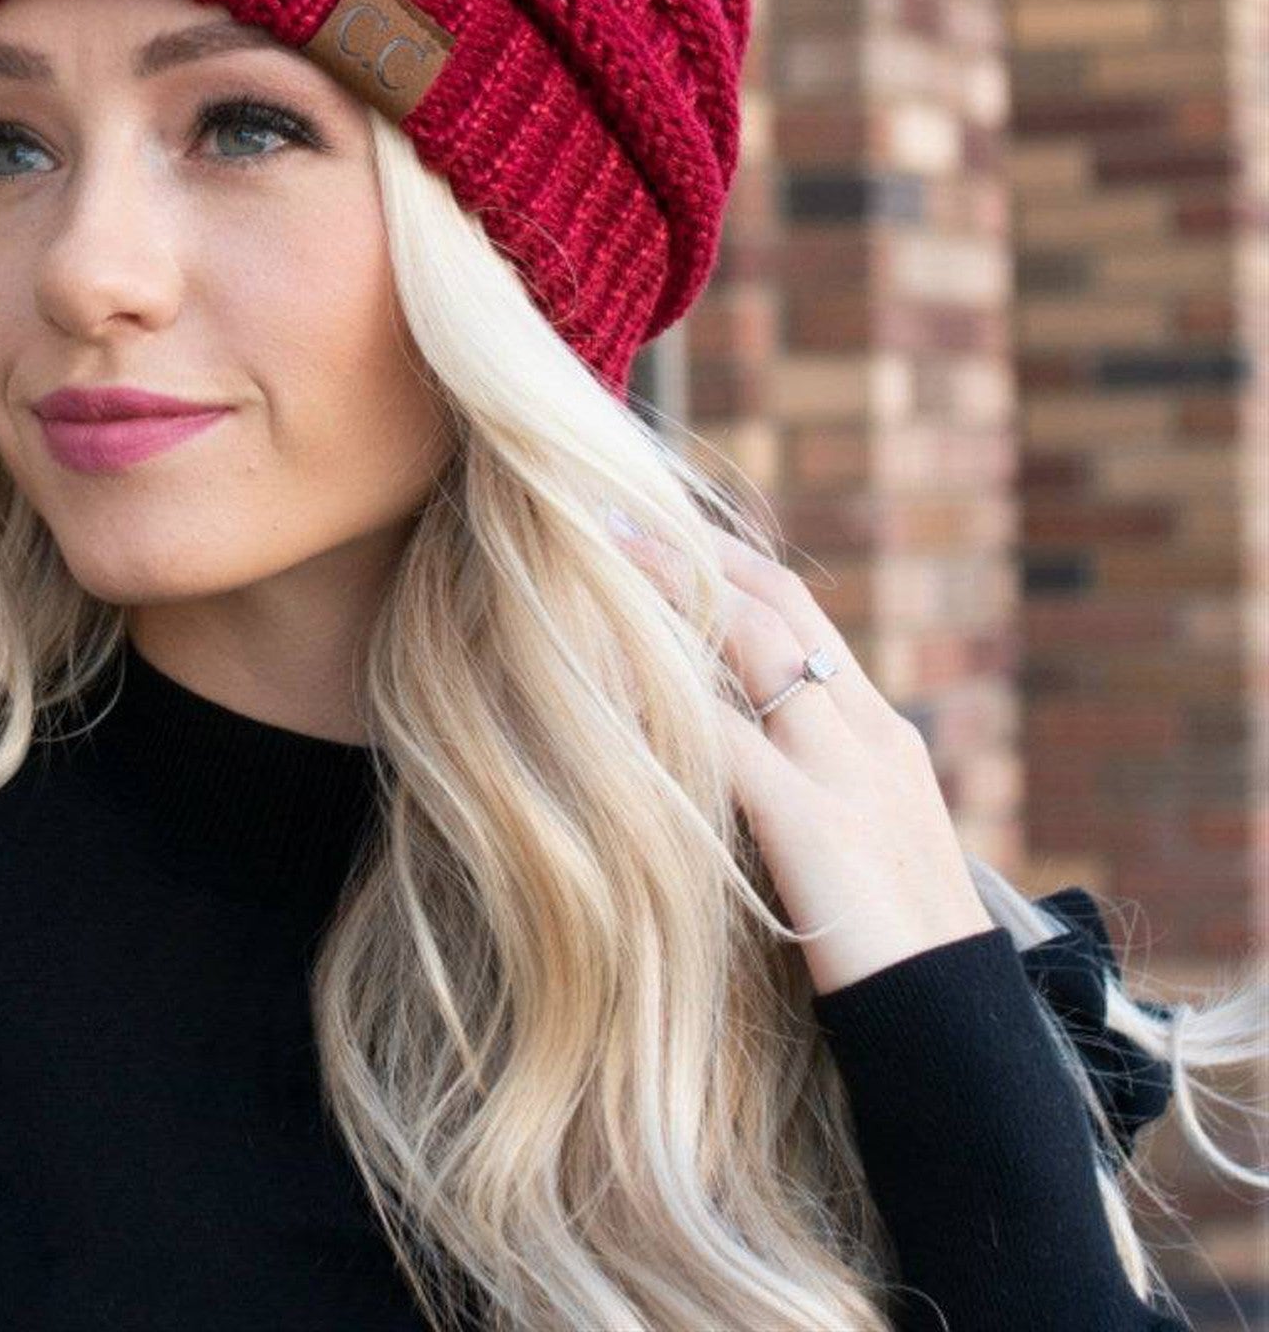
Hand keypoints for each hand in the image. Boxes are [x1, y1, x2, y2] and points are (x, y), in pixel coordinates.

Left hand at [609, 514, 997, 996]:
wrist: (960, 1040)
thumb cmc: (897, 960)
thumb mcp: (862, 849)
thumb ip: (808, 793)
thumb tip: (723, 757)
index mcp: (881, 737)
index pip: (801, 616)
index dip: (729, 565)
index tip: (663, 529)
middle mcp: (869, 736)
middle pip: (776, 607)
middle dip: (691, 553)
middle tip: (611, 515)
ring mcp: (848, 775)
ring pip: (752, 647)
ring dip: (667, 596)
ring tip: (595, 560)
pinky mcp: (816, 825)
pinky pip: (721, 739)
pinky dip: (657, 698)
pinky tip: (598, 676)